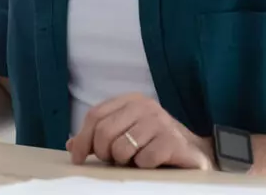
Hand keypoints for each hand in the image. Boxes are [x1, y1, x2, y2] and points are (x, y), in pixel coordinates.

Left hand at [67, 93, 215, 169]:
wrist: (193, 153)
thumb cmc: (153, 143)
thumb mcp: (125, 135)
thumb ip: (99, 137)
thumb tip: (72, 146)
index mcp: (131, 100)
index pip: (95, 115)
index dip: (83, 138)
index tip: (78, 157)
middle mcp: (146, 106)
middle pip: (104, 131)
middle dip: (103, 152)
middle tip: (113, 161)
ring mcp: (161, 122)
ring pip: (121, 147)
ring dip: (124, 161)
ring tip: (135, 159)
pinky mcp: (173, 141)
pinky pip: (143, 159)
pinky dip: (143, 166)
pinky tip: (152, 163)